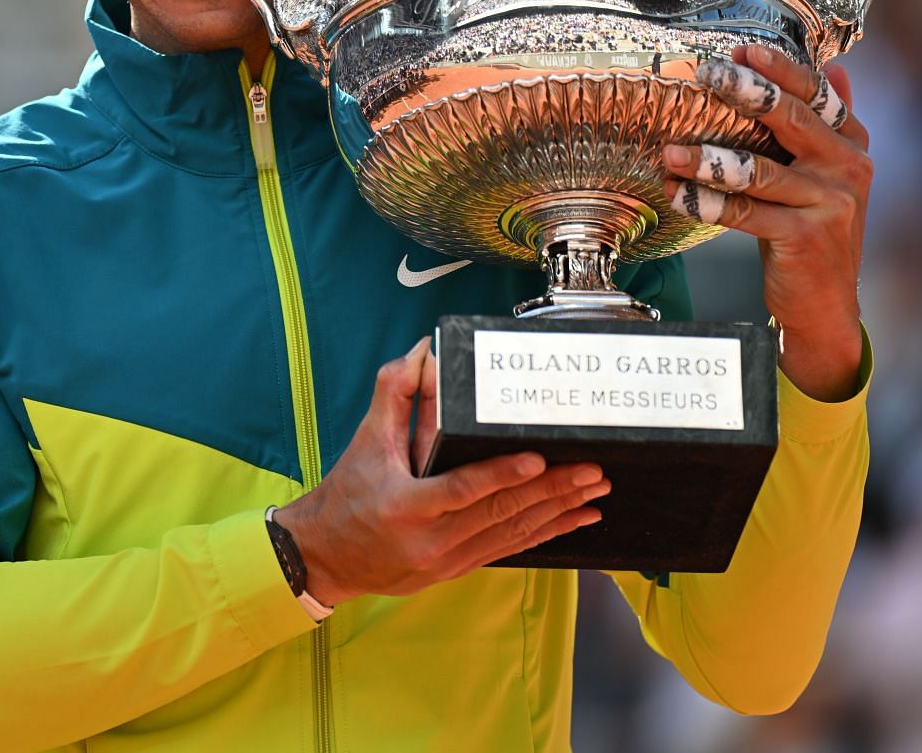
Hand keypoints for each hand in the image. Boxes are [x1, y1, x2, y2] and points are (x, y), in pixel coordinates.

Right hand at [274, 338, 609, 605]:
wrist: (327, 556)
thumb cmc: (346, 494)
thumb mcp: (365, 440)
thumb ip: (394, 393)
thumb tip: (423, 352)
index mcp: (407, 504)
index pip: (462, 489)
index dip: (502, 475)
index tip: (538, 460)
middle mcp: (431, 539)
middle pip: (501, 512)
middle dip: (552, 490)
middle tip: (591, 470)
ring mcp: (448, 559)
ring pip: (513, 534)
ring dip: (558, 512)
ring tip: (594, 492)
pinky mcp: (458, 569)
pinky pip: (508, 549)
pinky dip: (545, 533)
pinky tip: (575, 521)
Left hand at [661, 44, 870, 400]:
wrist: (826, 302)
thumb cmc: (812, 229)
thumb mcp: (828, 175)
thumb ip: (828, 124)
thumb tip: (837, 69)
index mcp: (851, 144)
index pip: (816, 95)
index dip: (780, 69)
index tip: (741, 50)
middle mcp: (848, 168)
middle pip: (791, 120)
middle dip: (746, 93)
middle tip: (706, 74)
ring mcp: (829, 204)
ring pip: (758, 170)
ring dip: (707, 158)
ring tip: (669, 150)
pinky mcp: (804, 238)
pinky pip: (745, 213)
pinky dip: (706, 203)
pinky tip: (676, 193)